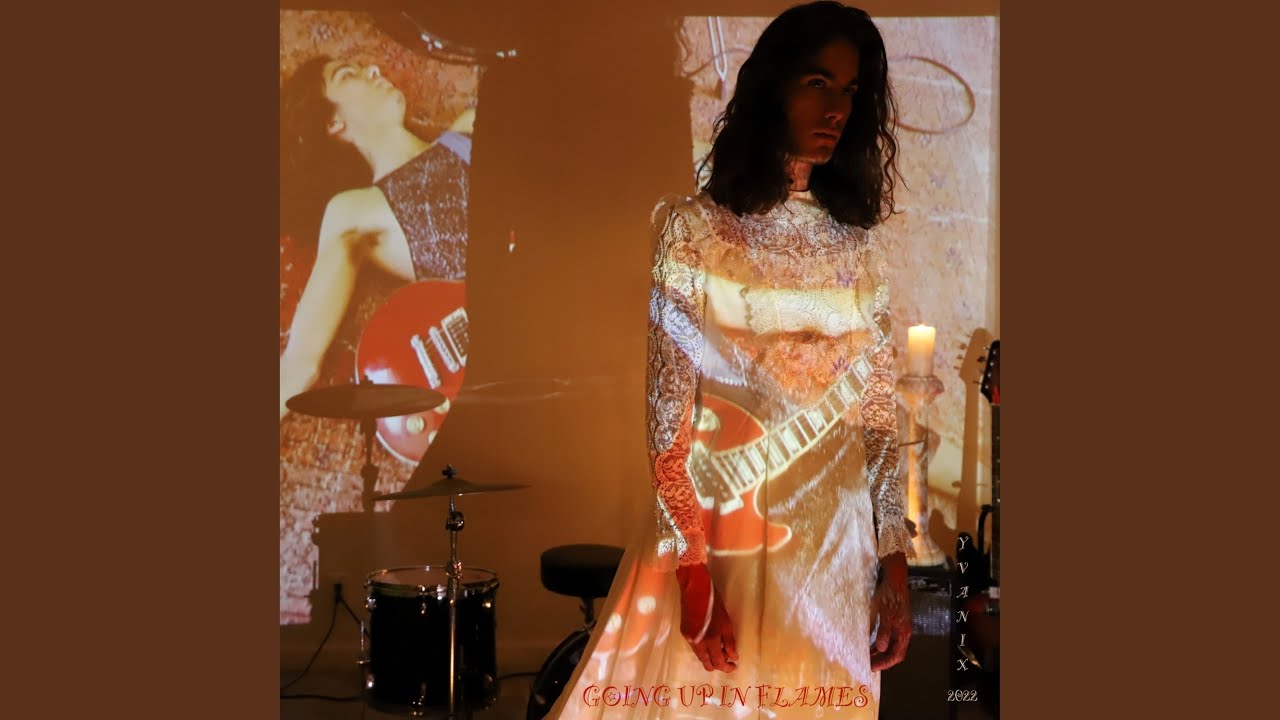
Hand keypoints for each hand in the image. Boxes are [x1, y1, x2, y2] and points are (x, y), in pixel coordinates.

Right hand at [676, 563, 737, 672]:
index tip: (734, 665)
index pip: (718, 662)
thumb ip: (729, 642)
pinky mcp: (684, 633)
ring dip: (710, 657)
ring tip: (720, 650)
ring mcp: (689, 639)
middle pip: (707, 664)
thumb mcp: (726, 622)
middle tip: (728, 660)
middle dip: (718, 665)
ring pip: (700, 656)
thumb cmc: (714, 603)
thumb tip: (733, 657)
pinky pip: (695, 648)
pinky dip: (703, 649)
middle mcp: (697, 643)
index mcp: (710, 640)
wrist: (694, 589)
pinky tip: (710, 642)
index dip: (727, 667)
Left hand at [869, 554, 911, 671]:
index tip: (874, 668)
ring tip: (867, 656)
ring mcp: (900, 626)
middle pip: (894, 652)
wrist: (894, 579)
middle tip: (869, 664)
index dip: (885, 663)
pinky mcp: (894, 620)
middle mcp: (903, 631)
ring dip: (880, 651)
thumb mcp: (885, 614)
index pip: (897, 655)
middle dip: (882, 659)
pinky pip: (888, 636)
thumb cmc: (890, 596)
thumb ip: (884, 631)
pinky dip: (880, 642)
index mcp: (903, 631)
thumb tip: (881, 647)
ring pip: (890, 644)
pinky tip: (871, 643)